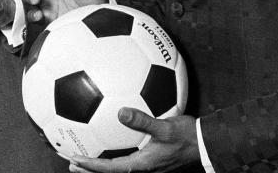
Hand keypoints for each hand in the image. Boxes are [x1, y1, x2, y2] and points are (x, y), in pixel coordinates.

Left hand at [68, 109, 199, 172]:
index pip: (109, 169)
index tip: (73, 161)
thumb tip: (121, 112)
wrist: (205, 144)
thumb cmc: (187, 136)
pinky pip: (127, 161)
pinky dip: (113, 156)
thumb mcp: (164, 127)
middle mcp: (142, 169)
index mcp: (142, 165)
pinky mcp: (152, 160)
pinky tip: (112, 142)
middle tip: (71, 163)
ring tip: (84, 157)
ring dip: (100, 165)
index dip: (90, 166)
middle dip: (90, 169)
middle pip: (110, 172)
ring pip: (118, 168)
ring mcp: (148, 166)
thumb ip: (142, 121)